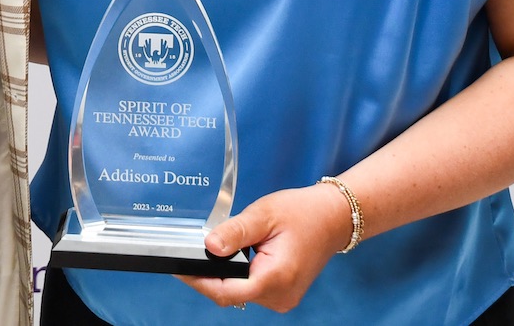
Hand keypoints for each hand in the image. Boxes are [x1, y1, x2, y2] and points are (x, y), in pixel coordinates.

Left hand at [178, 183, 352, 312]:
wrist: (333, 218)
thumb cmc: (304, 213)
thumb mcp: (264, 214)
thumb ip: (234, 232)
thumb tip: (209, 246)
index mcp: (276, 278)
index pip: (226, 291)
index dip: (199, 281)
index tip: (180, 268)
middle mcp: (280, 296)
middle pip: (230, 294)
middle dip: (210, 275)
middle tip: (194, 252)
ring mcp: (283, 299)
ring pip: (240, 294)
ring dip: (226, 276)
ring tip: (222, 250)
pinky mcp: (282, 295)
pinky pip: (252, 291)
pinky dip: (240, 277)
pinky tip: (239, 259)